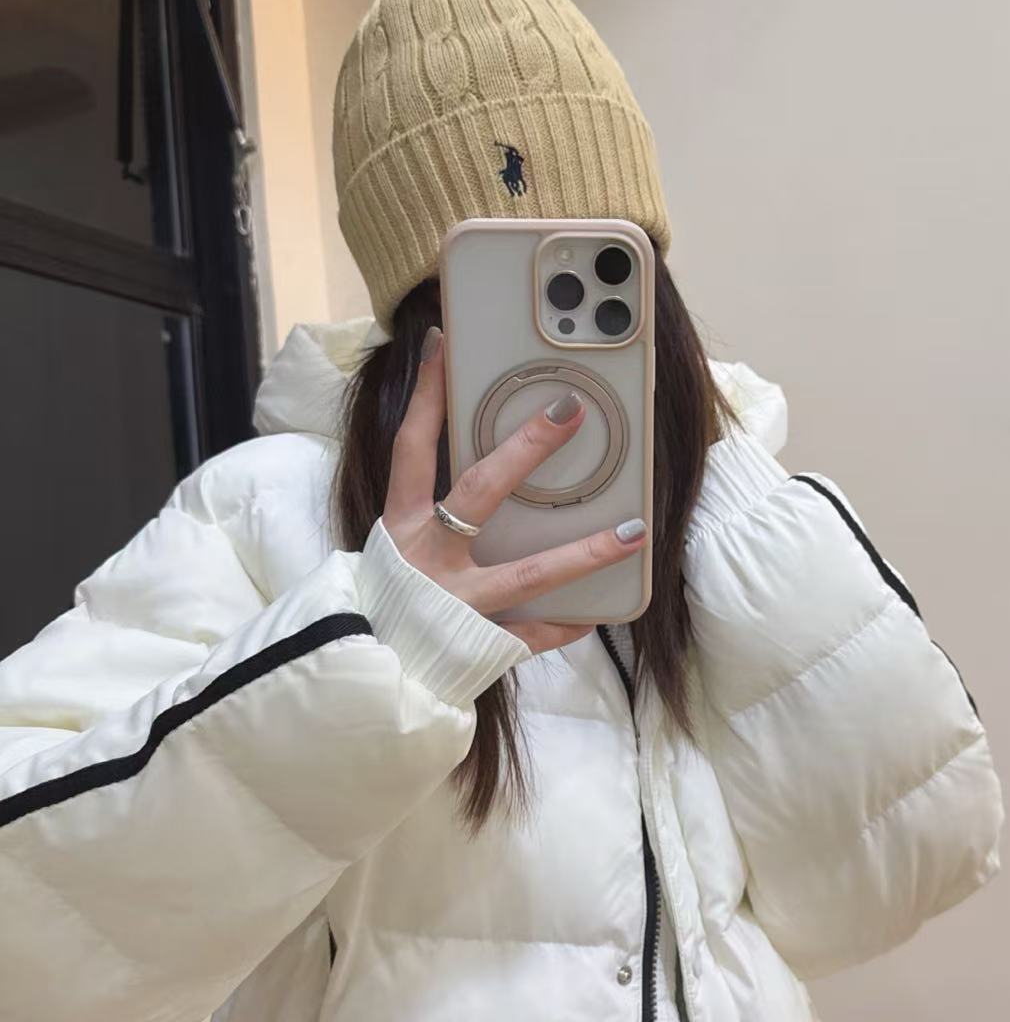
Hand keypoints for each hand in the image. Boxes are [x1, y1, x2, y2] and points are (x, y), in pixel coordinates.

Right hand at [379, 328, 647, 653]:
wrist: (363, 677)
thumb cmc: (383, 602)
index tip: (443, 344)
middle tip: (570, 412)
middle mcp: (429, 557)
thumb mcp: (393, 547)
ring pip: (528, 573)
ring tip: (633, 531)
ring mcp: (457, 602)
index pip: (412, 447)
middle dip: (526, 450)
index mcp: (401, 526)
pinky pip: (533, 634)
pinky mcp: (480, 643)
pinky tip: (601, 611)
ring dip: (585, 551)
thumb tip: (464, 462)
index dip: (425, 395)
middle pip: (479, 492)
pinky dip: (567, 624)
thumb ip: (425, 511)